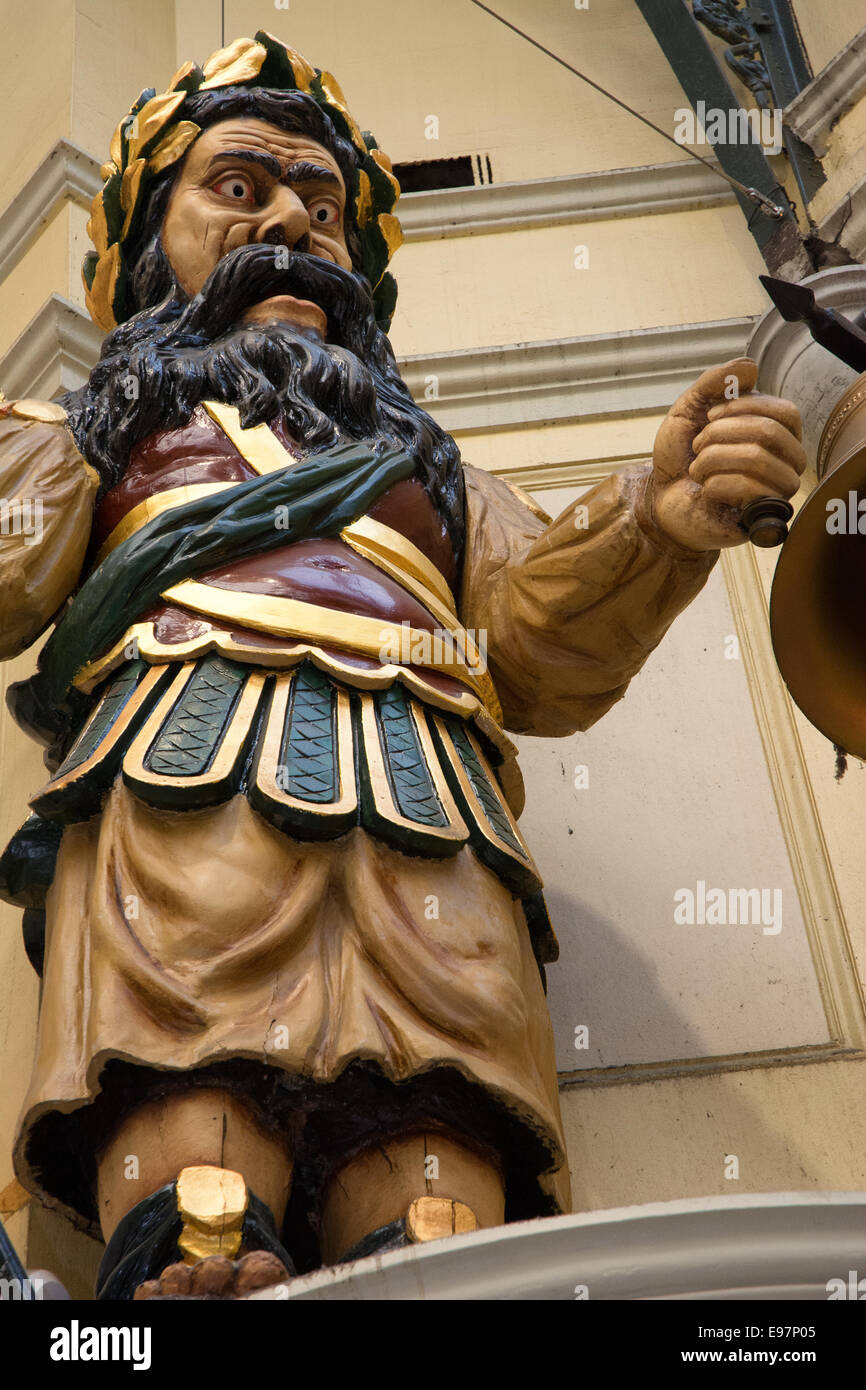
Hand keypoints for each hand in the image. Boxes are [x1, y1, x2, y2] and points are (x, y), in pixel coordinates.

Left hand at [649, 358, 805, 550]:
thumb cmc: (679, 455)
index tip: (709, 414)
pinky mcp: (760, 516)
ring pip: (758, 459)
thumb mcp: (689, 408)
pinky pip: (748, 489)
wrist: (659, 498)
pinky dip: (714, 483)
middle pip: (770, 433)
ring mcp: (777, 491)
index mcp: (778, 432)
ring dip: (713, 458)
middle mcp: (787, 461)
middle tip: (697, 445)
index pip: (785, 412)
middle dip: (720, 434)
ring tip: (697, 468)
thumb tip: (752, 367)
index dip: (744, 408)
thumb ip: (714, 382)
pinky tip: (704, 489)